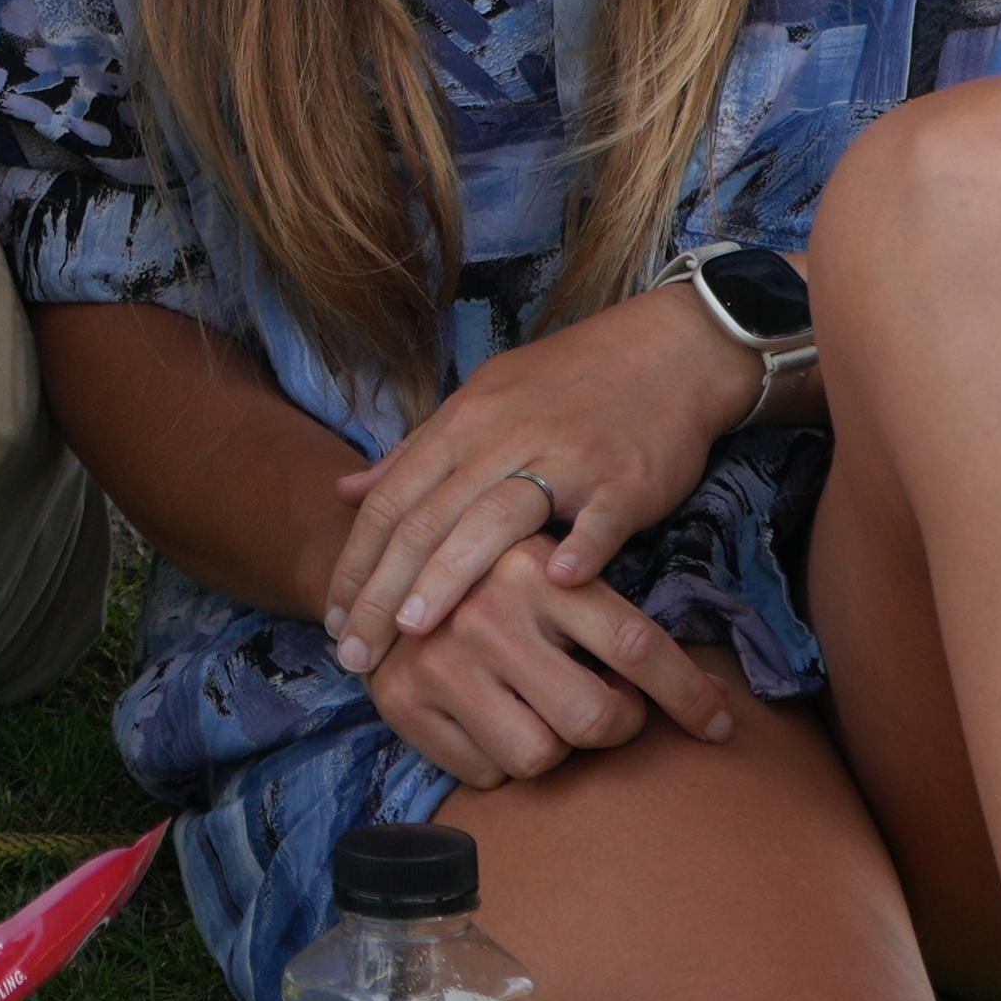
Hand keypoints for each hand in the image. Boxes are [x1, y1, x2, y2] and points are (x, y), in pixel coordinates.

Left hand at [325, 282, 753, 674]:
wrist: (668, 349)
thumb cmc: (567, 382)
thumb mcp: (480, 399)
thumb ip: (415, 451)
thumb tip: (345, 490)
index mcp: (464, 422)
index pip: (392, 498)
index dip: (356, 561)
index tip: (332, 619)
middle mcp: (503, 438)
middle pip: (429, 518)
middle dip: (383, 590)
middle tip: (355, 651)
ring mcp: (565, 457)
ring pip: (495, 517)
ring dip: (451, 575)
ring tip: (415, 630)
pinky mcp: (625, 477)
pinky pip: (600, 517)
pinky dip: (580, 547)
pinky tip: (554, 585)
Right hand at [359, 551, 733, 788]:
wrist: (374, 574)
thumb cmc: (493, 583)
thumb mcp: (553, 574)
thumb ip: (614, 624)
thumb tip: (721, 709)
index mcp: (534, 568)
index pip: (635, 646)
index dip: (689, 695)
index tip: (719, 725)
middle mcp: (485, 612)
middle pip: (595, 718)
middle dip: (617, 726)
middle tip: (607, 709)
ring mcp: (440, 662)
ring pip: (543, 757)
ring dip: (555, 747)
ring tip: (540, 708)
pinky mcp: (404, 705)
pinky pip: (489, 775)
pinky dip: (499, 760)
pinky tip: (487, 719)